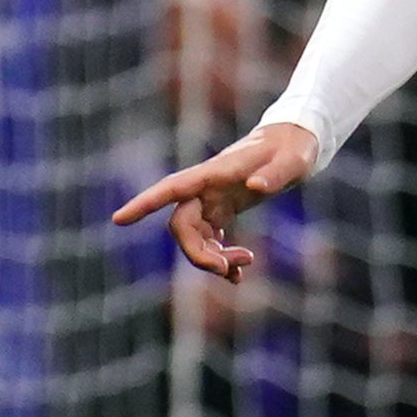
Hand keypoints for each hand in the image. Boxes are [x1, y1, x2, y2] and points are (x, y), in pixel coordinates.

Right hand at [110, 120, 318, 280]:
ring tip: (243, 267)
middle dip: (197, 253)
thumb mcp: (293, 160)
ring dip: (211, 259)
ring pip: (194, 237)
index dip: (144, 203)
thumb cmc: (294, 148)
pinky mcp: (223, 210)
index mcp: (214, 172)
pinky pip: (209, 241)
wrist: (297, 143)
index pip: (171, 187)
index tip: (119, 219)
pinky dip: (219, 258)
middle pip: (181, 225)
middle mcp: (206, 187)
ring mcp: (212, 199)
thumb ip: (275, 174)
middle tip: (227, 270)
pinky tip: (237, 273)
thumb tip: (256, 187)